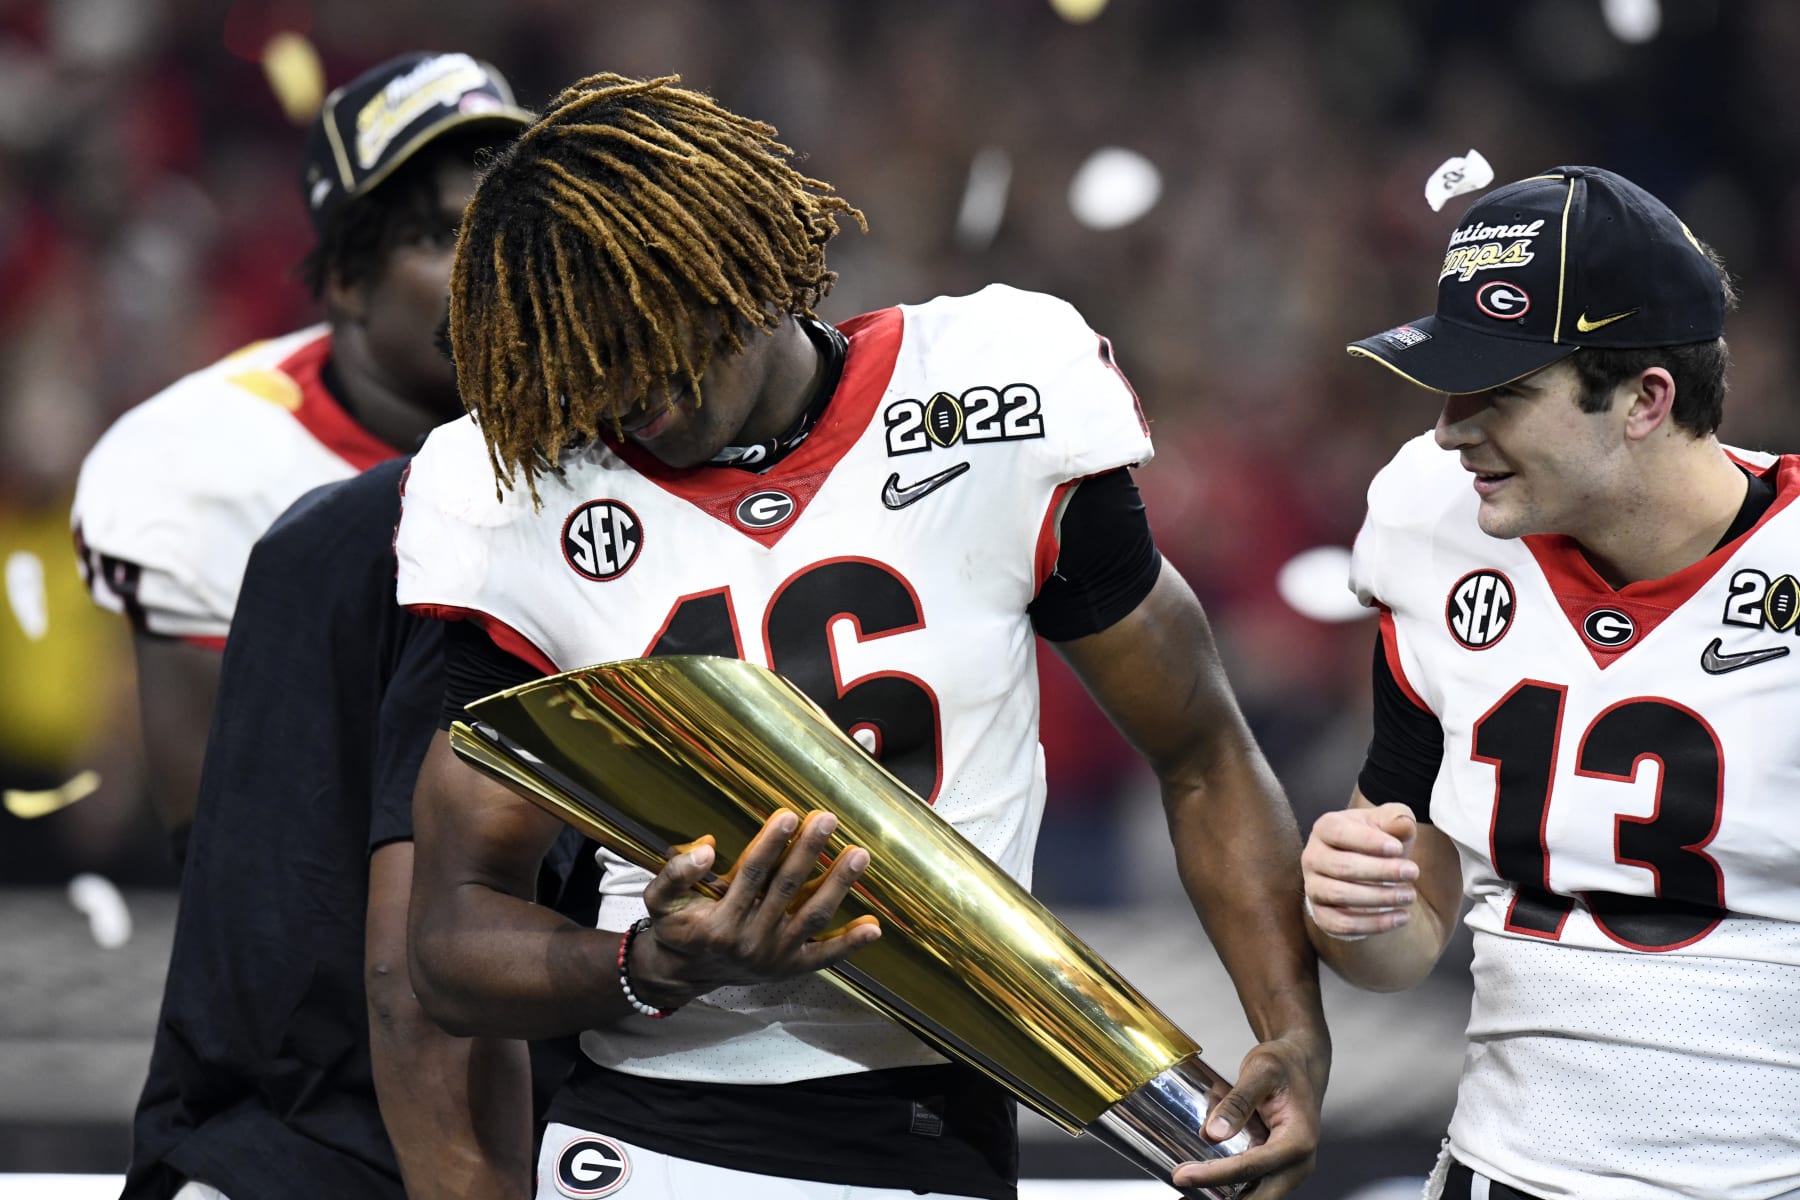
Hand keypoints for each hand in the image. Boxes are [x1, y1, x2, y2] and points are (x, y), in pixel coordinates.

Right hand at [629, 810, 880, 1007]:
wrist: (685, 972)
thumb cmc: (679, 926)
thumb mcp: (660, 899)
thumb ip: (676, 872)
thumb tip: (707, 847)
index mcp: (719, 922)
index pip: (751, 875)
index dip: (771, 844)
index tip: (788, 815)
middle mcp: (750, 941)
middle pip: (786, 888)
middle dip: (809, 851)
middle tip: (828, 819)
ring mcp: (775, 957)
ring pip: (812, 916)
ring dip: (838, 885)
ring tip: (858, 854)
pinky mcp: (792, 968)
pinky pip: (825, 956)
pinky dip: (850, 943)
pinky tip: (874, 926)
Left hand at [1171, 1032, 1325, 1196]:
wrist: (1301, 1064)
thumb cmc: (1285, 1065)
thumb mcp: (1261, 1071)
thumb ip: (1238, 1102)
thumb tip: (1213, 1134)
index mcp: (1298, 1141)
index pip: (1251, 1167)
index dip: (1213, 1175)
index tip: (1182, 1176)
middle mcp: (1298, 1163)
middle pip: (1258, 1197)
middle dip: (1220, 1199)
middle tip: (1183, 1192)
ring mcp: (1288, 1170)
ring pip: (1254, 1196)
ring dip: (1223, 1195)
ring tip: (1187, 1191)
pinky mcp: (1277, 1169)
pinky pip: (1251, 1184)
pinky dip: (1226, 1186)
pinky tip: (1201, 1181)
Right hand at [1301, 803, 1420, 938]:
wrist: (1363, 871)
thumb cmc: (1377, 842)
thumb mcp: (1388, 823)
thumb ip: (1397, 818)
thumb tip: (1403, 824)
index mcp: (1325, 828)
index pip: (1339, 833)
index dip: (1368, 842)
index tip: (1397, 848)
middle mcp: (1312, 857)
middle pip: (1342, 866)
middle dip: (1380, 871)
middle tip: (1413, 872)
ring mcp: (1313, 887)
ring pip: (1340, 895)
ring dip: (1379, 897)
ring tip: (1409, 895)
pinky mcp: (1321, 914)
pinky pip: (1342, 924)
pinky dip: (1374, 924)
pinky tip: (1402, 917)